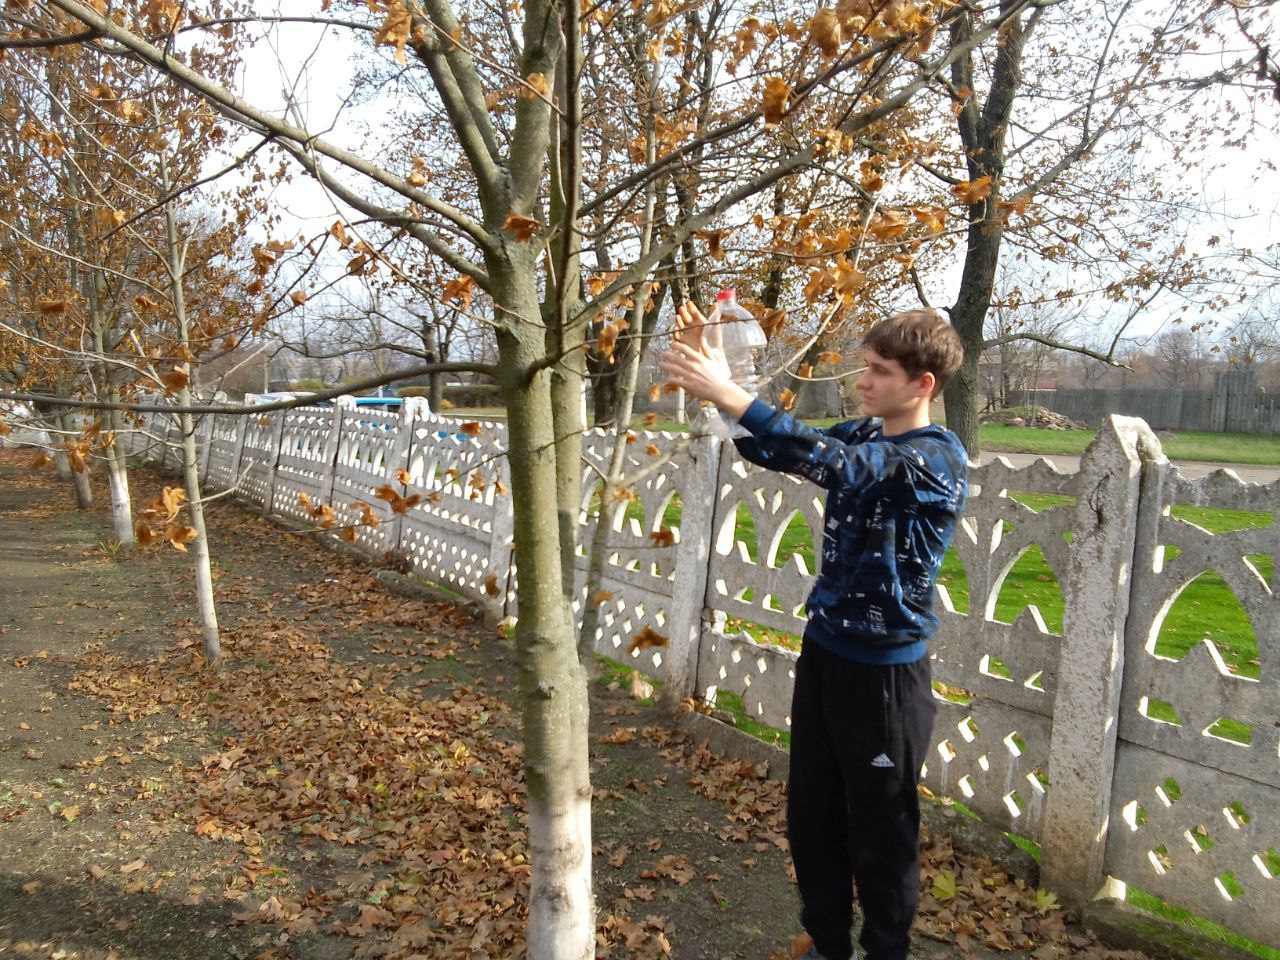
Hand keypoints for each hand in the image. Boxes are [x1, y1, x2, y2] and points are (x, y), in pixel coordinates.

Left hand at [660, 300, 752, 419]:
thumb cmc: (718, 376)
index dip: (676, 345)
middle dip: (667, 355)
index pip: (685, 349)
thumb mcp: (714, 360)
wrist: (721, 390)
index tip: (672, 345)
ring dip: (665, 366)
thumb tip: (704, 339)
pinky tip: (668, 378)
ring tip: (661, 364)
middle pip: (676, 358)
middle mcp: (694, 366)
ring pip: (674, 369)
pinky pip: (676, 381)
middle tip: (662, 354)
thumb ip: (707, 350)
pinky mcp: (689, 385)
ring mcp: (690, 376)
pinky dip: (671, 379)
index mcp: (700, 359)